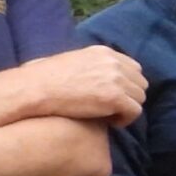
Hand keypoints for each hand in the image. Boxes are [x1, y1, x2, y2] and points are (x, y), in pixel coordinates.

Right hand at [23, 47, 147, 126]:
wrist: (35, 88)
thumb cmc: (44, 77)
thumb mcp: (73, 61)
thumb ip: (91, 65)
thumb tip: (95, 77)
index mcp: (104, 52)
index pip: (133, 69)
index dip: (127, 85)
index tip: (113, 97)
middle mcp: (114, 63)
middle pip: (140, 83)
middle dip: (129, 97)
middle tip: (112, 109)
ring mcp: (116, 80)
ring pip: (139, 99)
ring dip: (127, 109)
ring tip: (109, 116)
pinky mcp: (115, 98)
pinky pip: (134, 112)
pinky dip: (125, 120)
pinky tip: (109, 123)